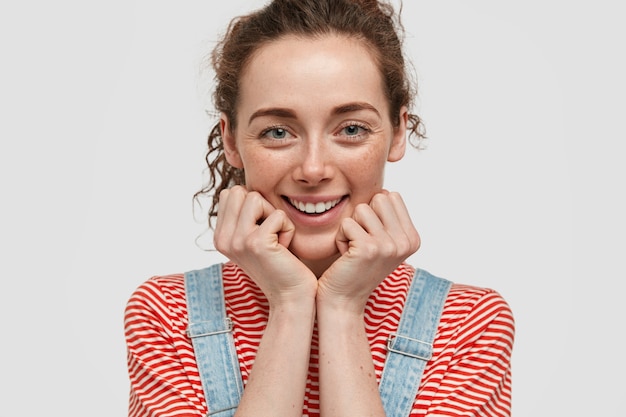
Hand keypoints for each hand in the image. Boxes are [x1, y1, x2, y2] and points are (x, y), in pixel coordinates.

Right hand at [213, 186, 316, 306]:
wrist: (290, 296)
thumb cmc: (279, 263)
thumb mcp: (254, 238)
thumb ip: (244, 216)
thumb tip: (243, 188)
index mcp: (220, 236)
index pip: (231, 193)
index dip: (254, 206)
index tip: (262, 231)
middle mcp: (223, 238)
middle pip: (241, 192)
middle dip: (262, 207)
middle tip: (270, 234)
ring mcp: (237, 241)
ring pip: (256, 198)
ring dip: (274, 216)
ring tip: (276, 240)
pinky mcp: (256, 243)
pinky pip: (278, 215)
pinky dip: (287, 229)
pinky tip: (284, 249)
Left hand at [317, 191, 419, 312]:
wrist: (344, 300)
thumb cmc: (357, 266)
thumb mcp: (382, 241)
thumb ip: (389, 217)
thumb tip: (385, 190)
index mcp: (413, 238)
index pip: (392, 196)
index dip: (374, 212)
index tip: (372, 237)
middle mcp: (406, 242)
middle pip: (379, 197)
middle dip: (363, 217)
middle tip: (361, 242)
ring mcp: (389, 245)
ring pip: (361, 208)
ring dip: (350, 228)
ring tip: (353, 249)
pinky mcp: (368, 248)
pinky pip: (347, 223)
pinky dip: (340, 238)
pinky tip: (346, 256)